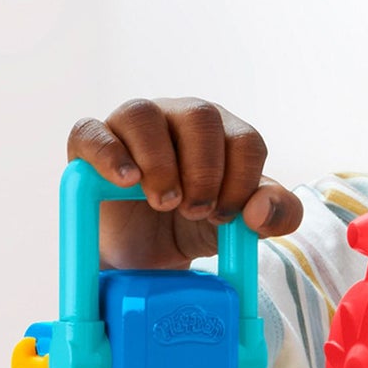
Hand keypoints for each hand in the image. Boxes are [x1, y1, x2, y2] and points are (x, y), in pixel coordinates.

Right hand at [68, 99, 304, 269]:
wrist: (143, 253)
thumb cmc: (193, 225)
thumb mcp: (241, 227)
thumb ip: (276, 215)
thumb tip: (261, 210)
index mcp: (223, 133)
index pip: (245, 139)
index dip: (241, 182)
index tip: (224, 216)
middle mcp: (179, 117)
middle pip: (200, 115)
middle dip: (204, 171)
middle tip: (194, 210)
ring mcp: (133, 124)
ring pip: (144, 115)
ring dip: (159, 162)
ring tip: (164, 202)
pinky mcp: (92, 142)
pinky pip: (92, 131)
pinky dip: (109, 154)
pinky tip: (126, 181)